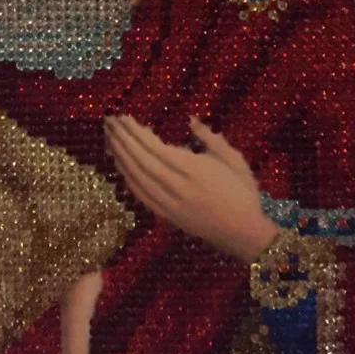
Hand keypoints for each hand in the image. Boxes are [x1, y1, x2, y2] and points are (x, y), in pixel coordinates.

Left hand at [105, 115, 278, 263]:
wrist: (245, 235)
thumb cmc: (243, 193)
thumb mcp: (234, 159)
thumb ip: (210, 138)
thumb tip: (190, 120)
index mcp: (195, 172)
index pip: (156, 150)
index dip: (136, 134)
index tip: (124, 118)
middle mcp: (178, 189)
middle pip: (141, 162)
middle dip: (122, 140)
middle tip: (109, 121)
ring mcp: (170, 206)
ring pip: (137, 179)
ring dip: (120, 157)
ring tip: (108, 138)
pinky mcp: (167, 218)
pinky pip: (141, 197)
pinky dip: (127, 179)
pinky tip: (119, 166)